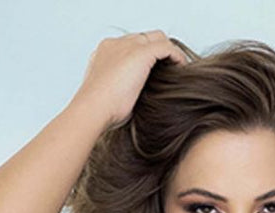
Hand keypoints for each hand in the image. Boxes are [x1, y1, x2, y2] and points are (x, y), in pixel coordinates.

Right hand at [73, 30, 188, 130]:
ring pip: (156, 38)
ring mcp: (127, 46)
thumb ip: (122, 90)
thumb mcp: (109, 97)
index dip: (144, 58)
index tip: (156, 74)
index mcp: (105, 53)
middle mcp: (116, 44)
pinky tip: (182, 69)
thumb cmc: (99, 112)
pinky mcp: (140, 53)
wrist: (92, 110)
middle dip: (158, 53)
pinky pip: (166, 47)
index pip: (129, 46)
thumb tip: (137, 101)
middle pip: (144, 39)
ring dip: (168, 52)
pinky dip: (176, 56)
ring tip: (178, 70)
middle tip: (170, 71)